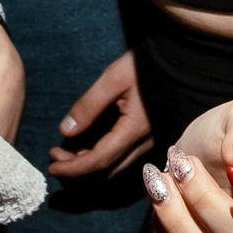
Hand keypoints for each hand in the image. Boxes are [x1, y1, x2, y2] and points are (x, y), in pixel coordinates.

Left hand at [48, 49, 152, 178]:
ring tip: (66, 151)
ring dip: (90, 165)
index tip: (51, 168)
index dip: (73, 169)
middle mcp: (146, 143)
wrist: (181, 61)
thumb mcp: (113, 77)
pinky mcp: (150, 136)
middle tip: (54, 156)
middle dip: (78, 169)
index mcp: (135, 130)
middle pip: (108, 171)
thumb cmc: (147, 64)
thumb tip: (65, 131)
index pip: (100, 161)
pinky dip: (102, 157)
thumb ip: (89, 105)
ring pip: (116, 167)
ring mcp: (150, 142)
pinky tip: (87, 144)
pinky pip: (124, 157)